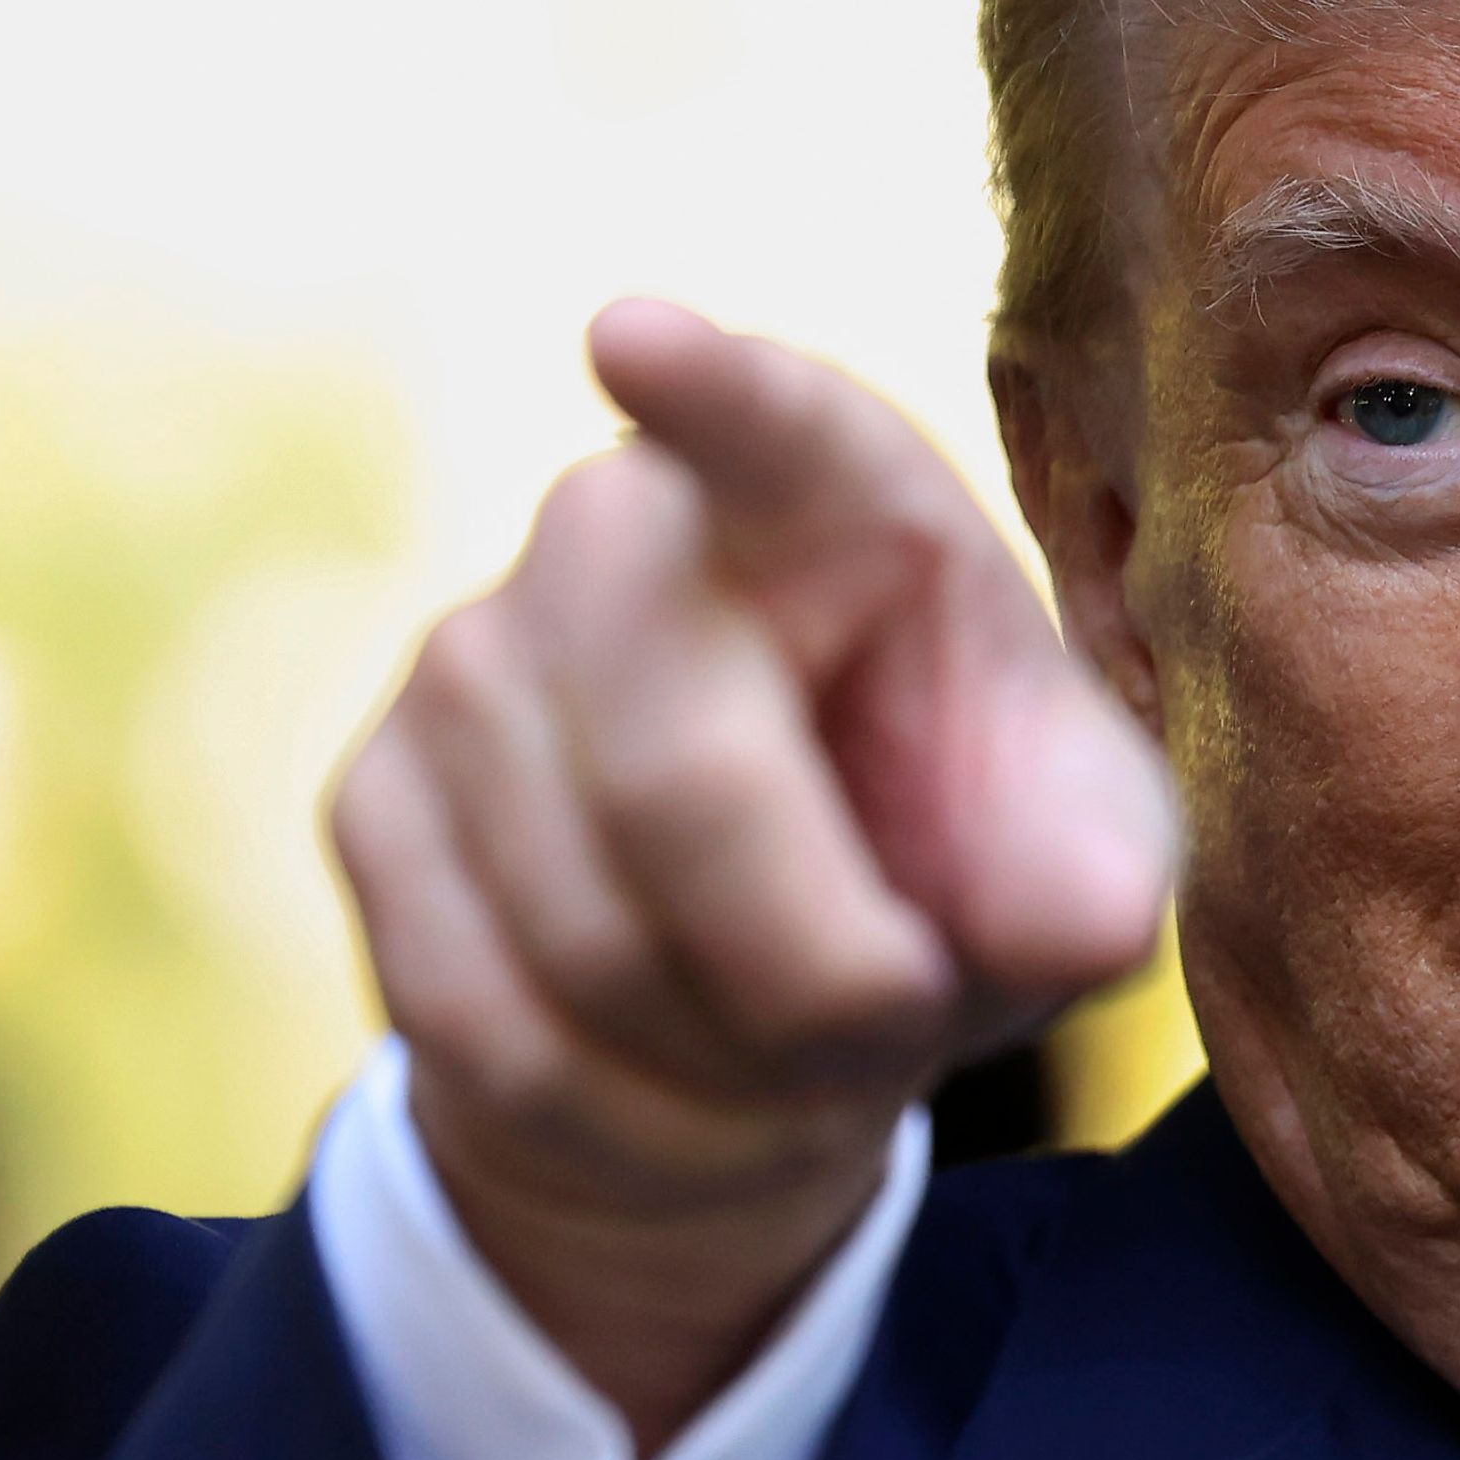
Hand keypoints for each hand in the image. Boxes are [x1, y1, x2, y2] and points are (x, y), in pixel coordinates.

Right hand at [328, 300, 1172, 1447]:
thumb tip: (1079, 922)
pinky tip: (693, 1089)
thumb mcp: (1067, 867)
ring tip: (810, 1050)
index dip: (715, 392)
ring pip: (585, 940)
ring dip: (732, 1069)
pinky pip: (487, 1029)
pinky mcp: (372, 800)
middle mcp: (622, 535)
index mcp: (835, 498)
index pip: (776, 430)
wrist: (769, 993)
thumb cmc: (953, 870)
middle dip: (819, 975)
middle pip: (684, 789)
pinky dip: (624, 1123)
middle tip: (910, 1017)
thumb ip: (1087, 879)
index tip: (642, 337)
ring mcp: (469, 660)